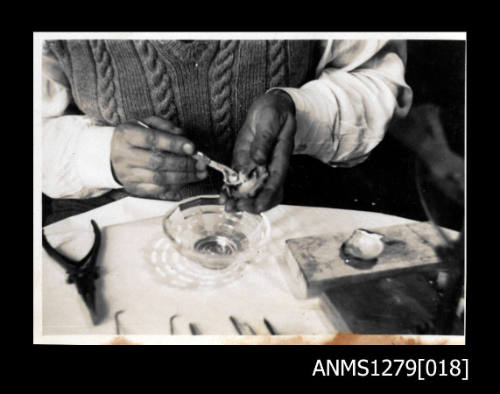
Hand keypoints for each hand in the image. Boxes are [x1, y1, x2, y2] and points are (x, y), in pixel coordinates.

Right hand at [110, 116, 206, 199]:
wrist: (111, 154)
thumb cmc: (134, 137)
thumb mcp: (145, 123)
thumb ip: (165, 126)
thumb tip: (183, 135)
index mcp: (127, 135)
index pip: (152, 139)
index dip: (174, 144)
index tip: (192, 147)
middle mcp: (124, 155)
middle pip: (158, 162)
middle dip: (184, 164)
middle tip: (201, 163)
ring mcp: (128, 174)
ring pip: (159, 178)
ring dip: (184, 177)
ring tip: (199, 173)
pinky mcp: (133, 187)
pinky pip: (157, 190)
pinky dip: (175, 186)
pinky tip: (186, 180)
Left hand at [221, 90, 295, 212]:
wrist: (270, 106)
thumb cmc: (274, 112)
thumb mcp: (270, 120)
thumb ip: (265, 139)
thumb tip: (258, 160)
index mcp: (280, 158)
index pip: (276, 183)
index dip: (266, 197)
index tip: (255, 205)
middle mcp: (270, 167)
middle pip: (265, 193)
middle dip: (251, 204)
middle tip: (235, 207)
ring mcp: (257, 167)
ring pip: (252, 191)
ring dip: (239, 201)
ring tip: (226, 204)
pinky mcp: (245, 162)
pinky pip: (239, 181)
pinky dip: (231, 190)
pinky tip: (223, 195)